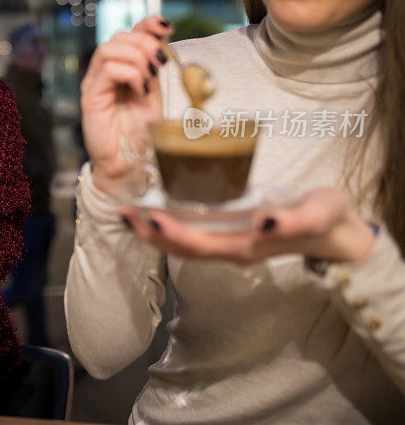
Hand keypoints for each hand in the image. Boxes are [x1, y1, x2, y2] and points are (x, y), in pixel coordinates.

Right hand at [80, 16, 174, 193]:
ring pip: (109, 48)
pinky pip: (108, 69)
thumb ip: (153, 68)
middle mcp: (104, 72)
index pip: (129, 32)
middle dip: (145, 43)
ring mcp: (95, 83)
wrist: (129, 163)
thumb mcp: (154, 93)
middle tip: (158, 65)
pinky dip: (129, 74)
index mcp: (122, 67)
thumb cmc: (141, 132)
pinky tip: (140, 89)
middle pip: (119, 36)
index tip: (167, 27)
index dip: (147, 24)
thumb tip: (162, 40)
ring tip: (148, 78)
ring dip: (136, 57)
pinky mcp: (90, 97)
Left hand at [120, 188, 375, 264]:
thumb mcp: (319, 212)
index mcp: (248, 245)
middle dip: (151, 233)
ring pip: (185, 246)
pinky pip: (194, 238)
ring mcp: (231, 246)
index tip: (149, 216)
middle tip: (123, 214)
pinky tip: (153, 214)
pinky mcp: (231, 238)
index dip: (173, 233)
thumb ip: (293, 219)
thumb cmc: (327, 217)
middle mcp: (233, 250)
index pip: (201, 243)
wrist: (338, 234)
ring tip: (128, 215)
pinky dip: (170, 228)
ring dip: (155, 233)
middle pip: (183, 248)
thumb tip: (263, 220)